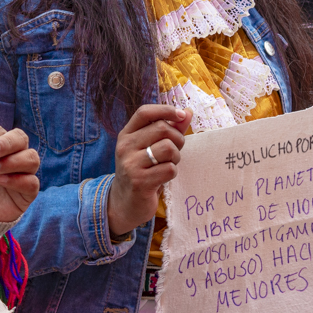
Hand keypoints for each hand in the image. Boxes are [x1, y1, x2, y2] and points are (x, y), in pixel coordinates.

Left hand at [0, 125, 39, 222]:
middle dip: (6, 143)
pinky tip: (2, 182)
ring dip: (12, 161)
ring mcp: (25, 172)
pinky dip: (17, 180)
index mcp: (0, 144)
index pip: (3, 131)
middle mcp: (15, 154)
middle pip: (21, 139)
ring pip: (31, 158)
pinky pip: (32, 182)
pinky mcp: (29, 191)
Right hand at [108, 104, 192, 237]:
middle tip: (175, 151)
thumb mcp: (150, 147)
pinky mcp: (140, 181)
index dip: (165, 110)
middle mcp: (125, 146)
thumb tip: (187, 112)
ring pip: (168, 148)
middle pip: (162, 128)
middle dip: (177, 138)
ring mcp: (131, 164)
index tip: (181, 115)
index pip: (144, 112)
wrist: (125, 203)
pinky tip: (163, 178)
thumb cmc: (142, 171)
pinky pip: (169, 169)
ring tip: (168, 164)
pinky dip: (173, 172)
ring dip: (176, 157)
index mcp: (126, 134)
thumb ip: (169, 129)